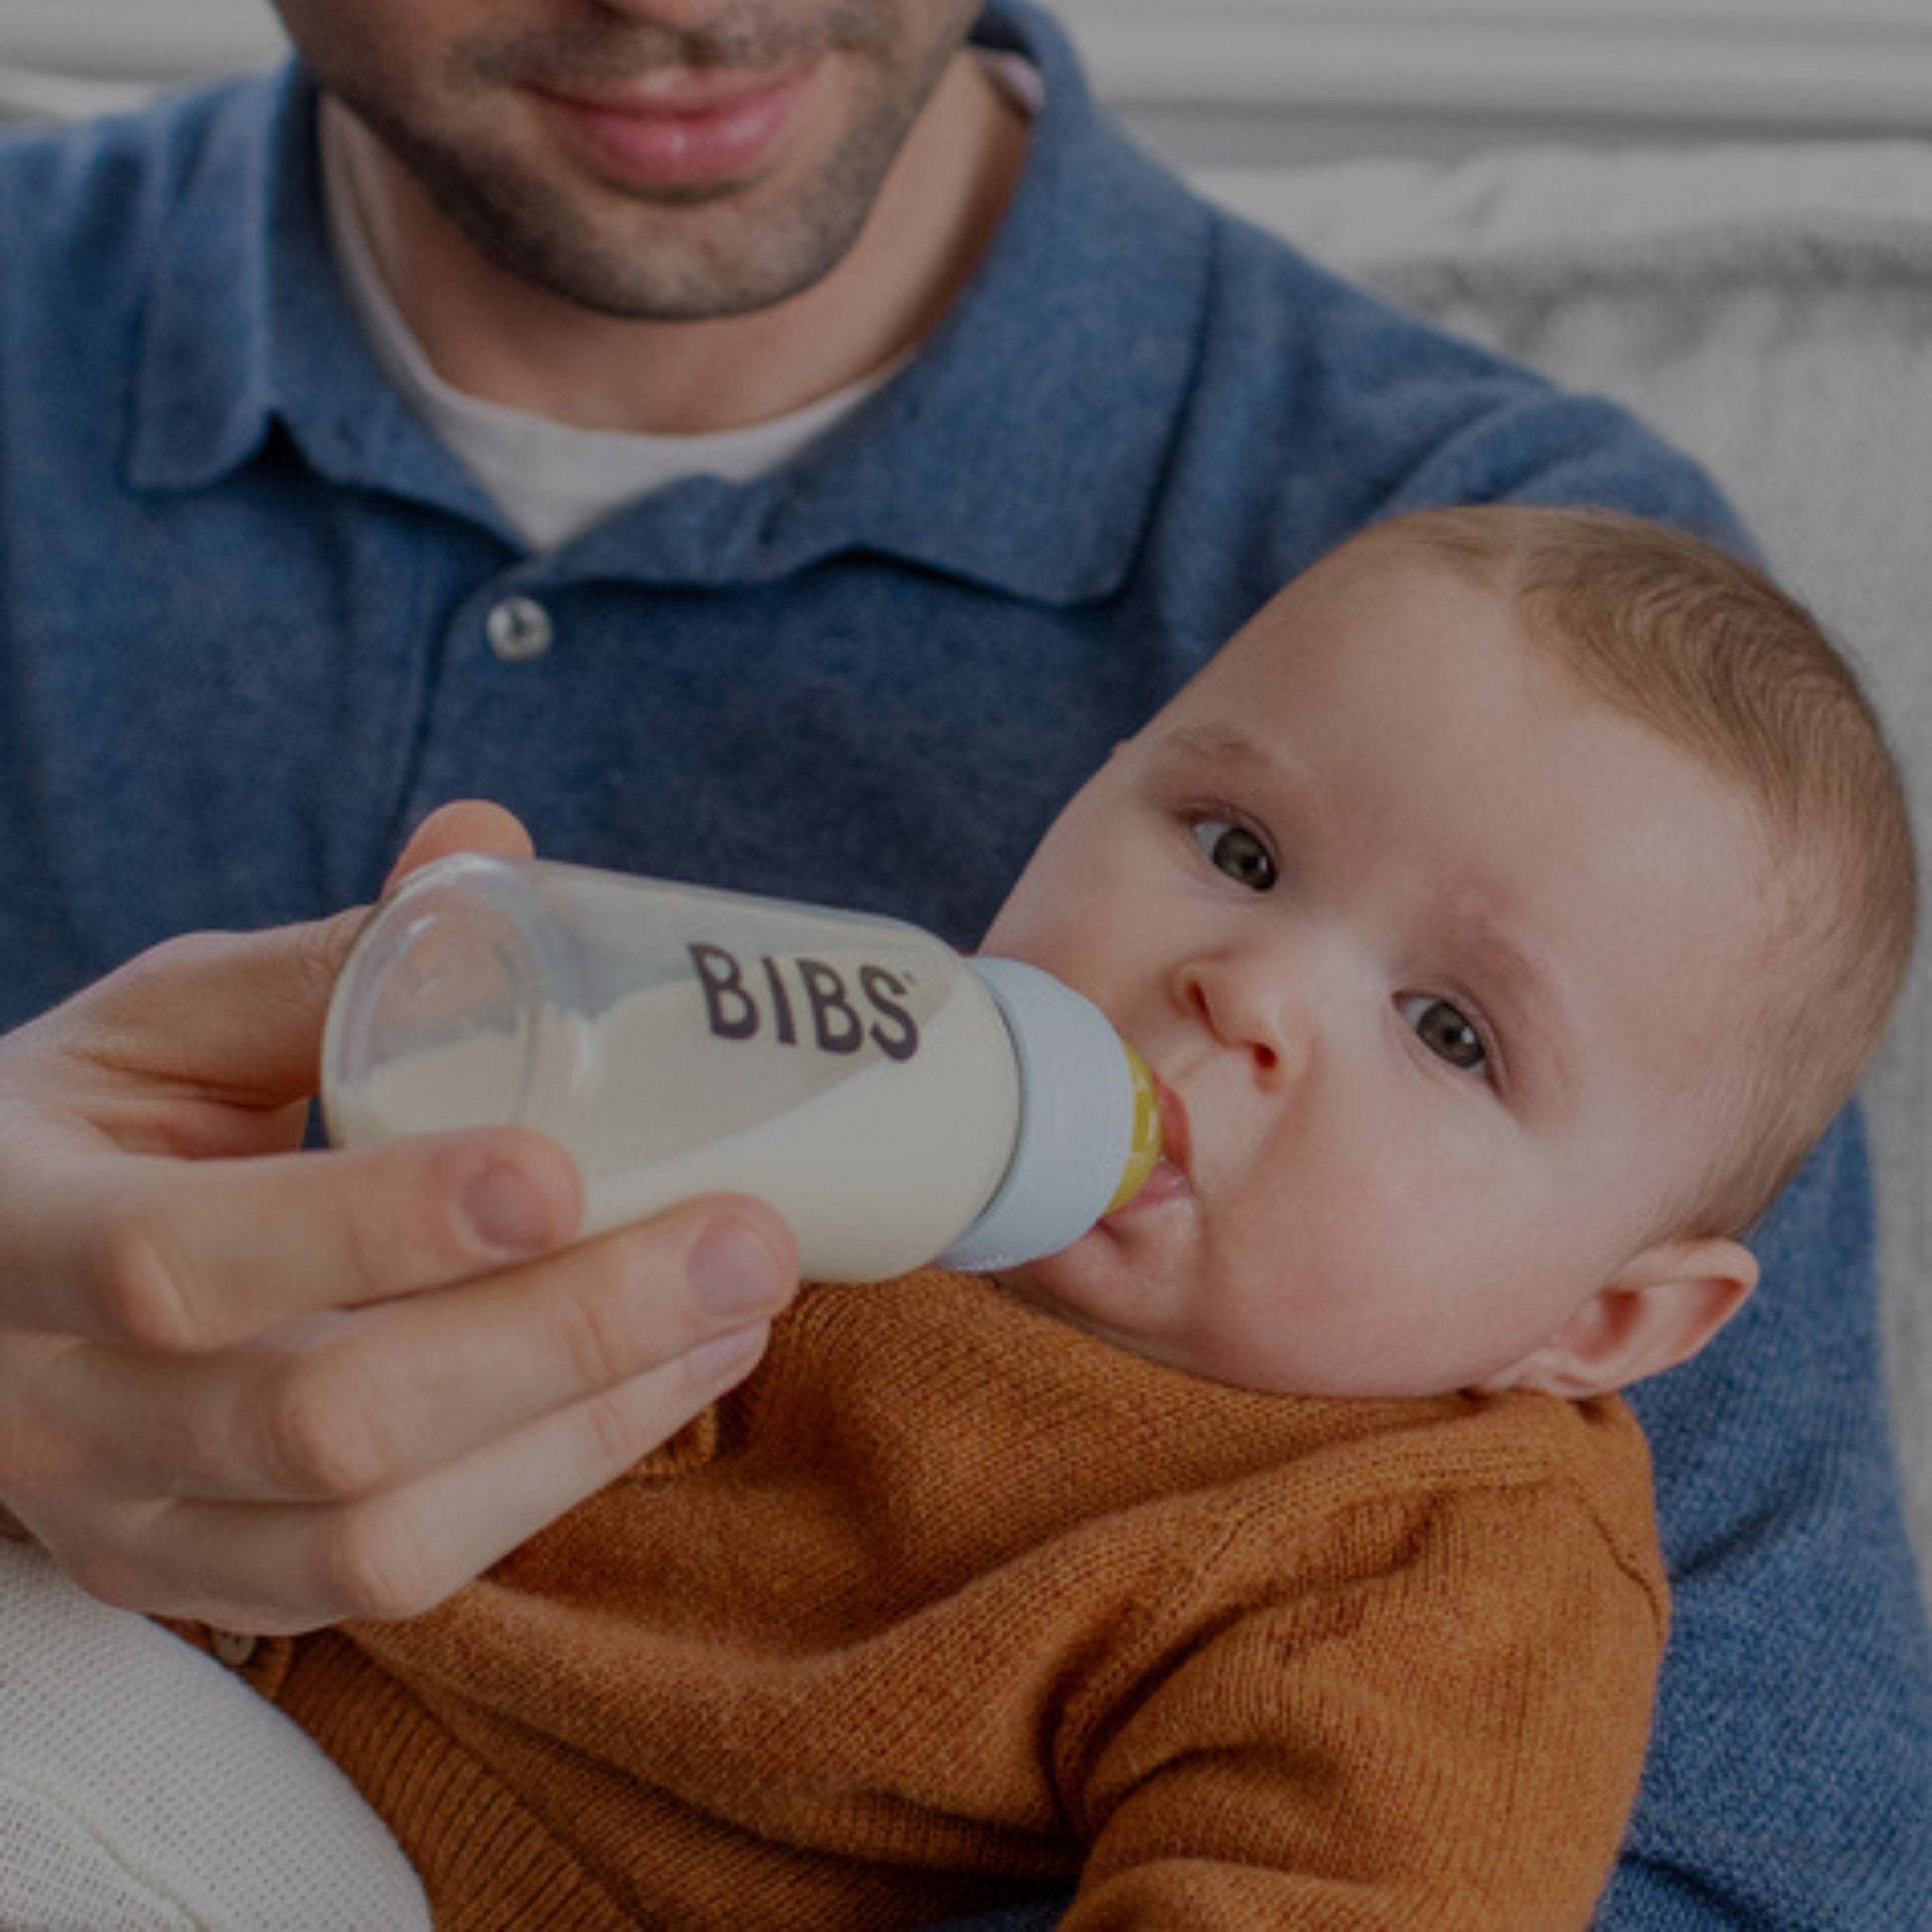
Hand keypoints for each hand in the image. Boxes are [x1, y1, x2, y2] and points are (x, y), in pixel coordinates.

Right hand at [0, 803, 797, 1633]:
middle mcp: (54, 1416)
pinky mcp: (219, 1586)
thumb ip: (324, 957)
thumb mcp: (166, 1025)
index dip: (374, 1226)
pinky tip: (670, 1380)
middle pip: (321, 1424)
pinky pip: (404, 1578)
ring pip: (380, 1539)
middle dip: (562, 1336)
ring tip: (741, 1308)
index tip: (559, 1172)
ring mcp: (136, 1528)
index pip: (174, 1261)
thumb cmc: (94, 1128)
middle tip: (741, 1241)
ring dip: (592, 1422)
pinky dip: (558, 1478)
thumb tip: (488, 841)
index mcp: (12, 1232)